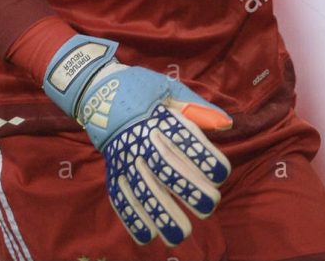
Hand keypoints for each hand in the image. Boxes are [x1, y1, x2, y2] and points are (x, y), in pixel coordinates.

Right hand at [43, 35, 231, 245]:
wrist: (97, 88)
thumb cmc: (140, 88)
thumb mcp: (168, 88)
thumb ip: (198, 109)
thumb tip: (228, 125)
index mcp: (158, 115)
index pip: (183, 138)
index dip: (203, 157)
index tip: (222, 174)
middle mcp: (140, 138)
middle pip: (164, 166)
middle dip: (187, 188)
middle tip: (209, 205)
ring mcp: (123, 156)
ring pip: (142, 188)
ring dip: (161, 212)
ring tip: (180, 233)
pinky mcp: (111, 169)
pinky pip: (120, 197)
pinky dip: (132, 218)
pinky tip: (148, 235)